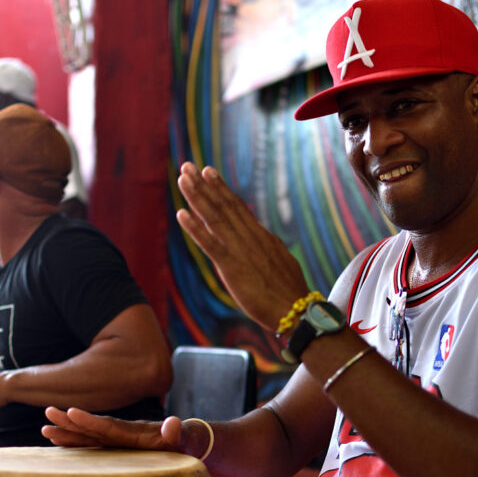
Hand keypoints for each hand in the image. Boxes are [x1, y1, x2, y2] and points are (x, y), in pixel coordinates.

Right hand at [42, 407, 204, 457]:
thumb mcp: (181, 436)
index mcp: (132, 431)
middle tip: (48, 412)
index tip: (72, 412)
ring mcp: (116, 438)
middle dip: (70, 421)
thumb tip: (172, 423)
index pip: (108, 425)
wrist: (182, 437)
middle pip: (91, 427)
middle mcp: (120, 432)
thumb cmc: (181, 439)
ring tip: (45, 428)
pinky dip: (74, 441)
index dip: (90, 420)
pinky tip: (57, 440)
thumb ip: (176, 432)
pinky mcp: (115, 445)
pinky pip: (90, 443)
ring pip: (87, 435)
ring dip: (67, 431)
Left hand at [176, 163, 309, 330]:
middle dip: (204, 185)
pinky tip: (181, 214)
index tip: (208, 171)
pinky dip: (194, 228)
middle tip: (188, 165)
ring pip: (214, 217)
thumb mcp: (281, 261)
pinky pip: (209, 243)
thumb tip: (264, 239)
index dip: (220, 188)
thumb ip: (269, 248)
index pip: (237, 207)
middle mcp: (249, 237)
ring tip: (183, 178)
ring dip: (197, 196)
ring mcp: (240, 250)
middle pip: (223, 205)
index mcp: (260, 236)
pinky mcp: (232, 266)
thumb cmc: (290, 292)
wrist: (296, 311)